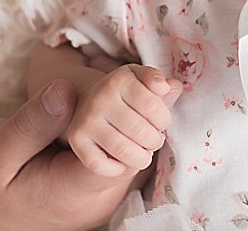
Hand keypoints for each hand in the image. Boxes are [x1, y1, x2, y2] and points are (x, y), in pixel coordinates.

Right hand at [0, 80, 138, 230]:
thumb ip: (33, 123)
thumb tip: (66, 88)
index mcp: (75, 191)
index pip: (123, 151)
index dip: (127, 111)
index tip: (114, 80)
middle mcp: (97, 201)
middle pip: (136, 150)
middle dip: (134, 110)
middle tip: (115, 74)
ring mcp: (100, 200)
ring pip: (134, 152)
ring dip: (129, 118)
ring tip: (109, 85)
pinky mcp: (98, 192)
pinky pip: (122, 157)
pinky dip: (120, 129)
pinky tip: (103, 107)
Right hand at [66, 63, 180, 175]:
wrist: (88, 103)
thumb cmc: (124, 95)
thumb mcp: (141, 82)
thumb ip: (158, 83)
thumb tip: (171, 87)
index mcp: (119, 79)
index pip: (154, 107)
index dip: (164, 121)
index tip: (161, 123)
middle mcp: (100, 97)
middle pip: (141, 131)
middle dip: (155, 141)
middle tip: (154, 141)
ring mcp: (86, 119)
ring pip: (123, 150)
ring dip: (141, 158)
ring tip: (144, 154)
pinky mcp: (76, 139)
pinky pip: (102, 165)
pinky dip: (118, 169)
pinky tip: (123, 162)